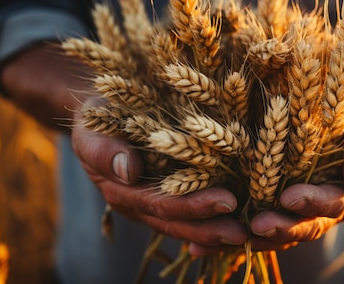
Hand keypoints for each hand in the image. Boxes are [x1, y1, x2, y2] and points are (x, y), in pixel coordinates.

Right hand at [1, 45, 249, 248]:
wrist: (99, 110)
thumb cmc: (95, 116)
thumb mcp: (91, 128)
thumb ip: (104, 150)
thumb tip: (129, 171)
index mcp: (123, 193)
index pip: (163, 205)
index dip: (194, 207)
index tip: (227, 201)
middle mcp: (142, 204)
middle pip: (180, 224)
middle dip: (213, 229)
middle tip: (246, 231)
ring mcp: (157, 201)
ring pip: (190, 225)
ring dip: (219, 230)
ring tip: (252, 232)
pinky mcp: (173, 192)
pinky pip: (196, 210)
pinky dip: (218, 216)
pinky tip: (245, 216)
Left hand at [240, 48, 343, 252]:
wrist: (330, 132)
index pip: (333, 203)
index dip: (313, 201)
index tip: (290, 197)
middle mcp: (318, 212)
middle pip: (302, 227)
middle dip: (281, 227)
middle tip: (258, 224)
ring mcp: (290, 218)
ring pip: (272, 236)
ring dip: (250, 240)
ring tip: (228, 236)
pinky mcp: (263, 217)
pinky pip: (244, 234)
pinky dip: (220, 243)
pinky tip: (196, 248)